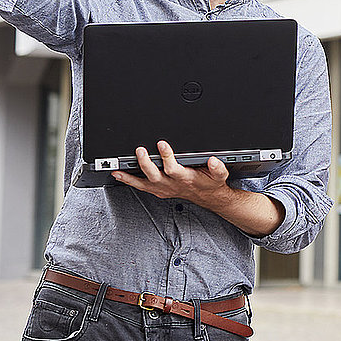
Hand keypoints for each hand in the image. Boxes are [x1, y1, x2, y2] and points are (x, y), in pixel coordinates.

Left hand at [113, 140, 232, 204]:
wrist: (208, 197)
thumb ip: (218, 167)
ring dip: (130, 176)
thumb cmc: (210, 183)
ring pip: (144, 183)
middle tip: (140, 150)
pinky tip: (120, 175)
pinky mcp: (158, 190)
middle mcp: (172, 184)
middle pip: (154, 175)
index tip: (162, 144)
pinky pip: (141, 187)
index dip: (166, 156)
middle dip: (145, 163)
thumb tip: (213, 160)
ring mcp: (164, 188)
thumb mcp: (221, 175)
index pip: (173, 167)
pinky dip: (129, 181)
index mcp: (186, 178)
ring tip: (119, 168)